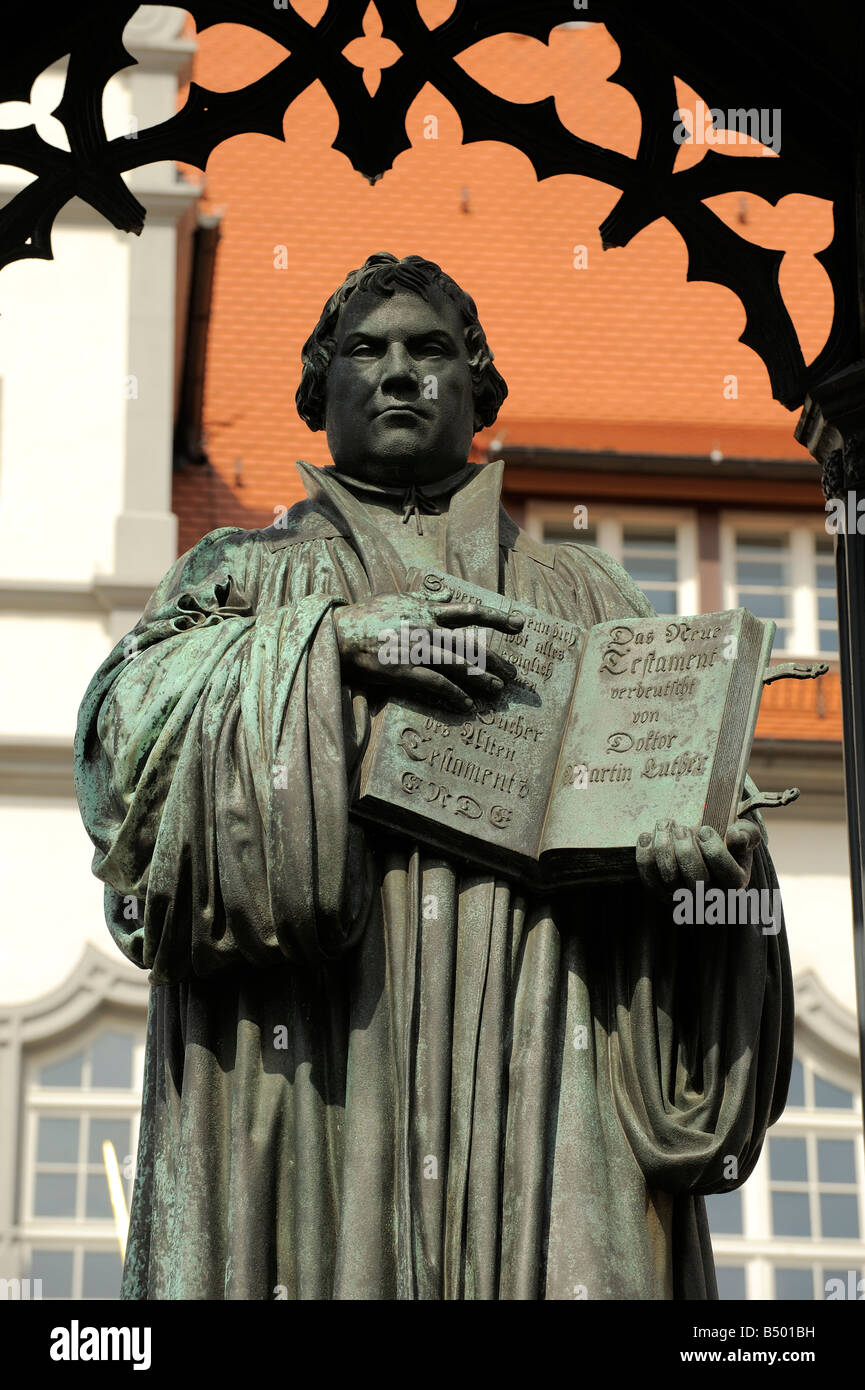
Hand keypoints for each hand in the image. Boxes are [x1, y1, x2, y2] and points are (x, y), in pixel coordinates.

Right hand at [333, 591, 523, 711]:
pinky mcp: (403, 670)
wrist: (338, 633)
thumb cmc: (366, 616)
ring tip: (498, 690)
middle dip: (495, 660)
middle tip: (514, 673)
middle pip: (469, 645)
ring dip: (481, 680)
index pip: (469, 612)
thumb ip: (424, 597)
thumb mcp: (396, 597)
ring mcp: (415, 649)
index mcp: (425, 610)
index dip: (497, 618)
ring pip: (458, 665)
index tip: (519, 625)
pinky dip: (454, 695)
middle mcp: (425, 628)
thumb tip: (449, 595)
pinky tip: (468, 705)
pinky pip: (435, 683)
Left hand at [636, 818, 761, 897]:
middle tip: (682, 828)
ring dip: (663, 846)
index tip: (705, 830)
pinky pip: (648, 877)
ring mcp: (683, 896)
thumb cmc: (726, 840)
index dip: (714, 850)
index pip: (727, 874)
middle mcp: (710, 896)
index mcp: (735, 883)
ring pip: (670, 878)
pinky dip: (644, 854)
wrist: (703, 847)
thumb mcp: (745, 834)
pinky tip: (647, 835)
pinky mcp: (661, 891)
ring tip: (666, 824)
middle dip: (686, 849)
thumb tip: (736, 836)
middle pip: (696, 879)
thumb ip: (747, 834)